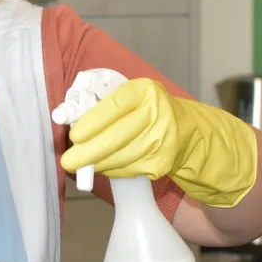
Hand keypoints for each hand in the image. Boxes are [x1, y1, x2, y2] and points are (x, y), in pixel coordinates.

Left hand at [59, 77, 258, 207]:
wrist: (193, 134)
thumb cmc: (151, 113)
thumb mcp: (134, 99)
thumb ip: (106, 107)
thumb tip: (71, 122)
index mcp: (146, 90)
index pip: (115, 105)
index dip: (92, 122)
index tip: (74, 135)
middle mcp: (158, 112)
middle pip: (117, 136)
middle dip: (89, 152)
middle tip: (68, 160)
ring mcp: (164, 139)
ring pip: (122, 156)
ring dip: (99, 163)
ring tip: (83, 164)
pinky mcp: (164, 161)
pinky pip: (130, 169)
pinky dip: (114, 170)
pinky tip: (106, 166)